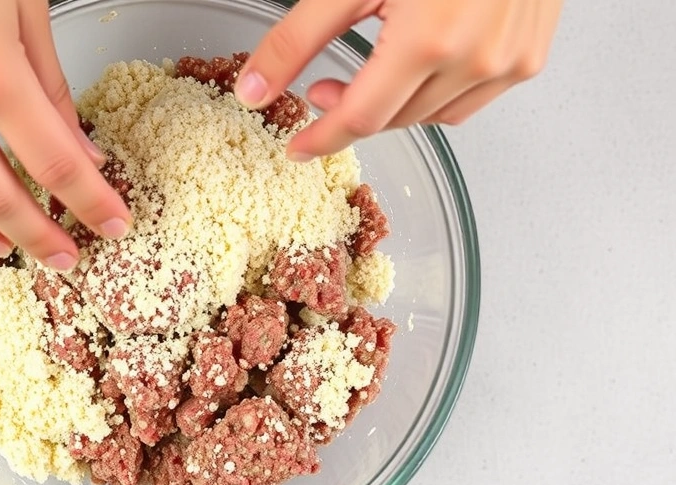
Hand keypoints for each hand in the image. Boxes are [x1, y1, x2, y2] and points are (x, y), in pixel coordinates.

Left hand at [233, 0, 563, 161]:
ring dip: (391, 105)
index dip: (323, 138)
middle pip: (393, 120)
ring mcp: (508, 62)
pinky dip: (432, 96)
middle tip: (322, 87)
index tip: (299, 147)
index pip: (361, 118)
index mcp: (428, 39)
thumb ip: (297, 39)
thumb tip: (254, 89)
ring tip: (370, 69)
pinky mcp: (527, 58)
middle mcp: (475, 57)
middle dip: (350, 112)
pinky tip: (414, 67)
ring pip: (430, 116)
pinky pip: (467, 101)